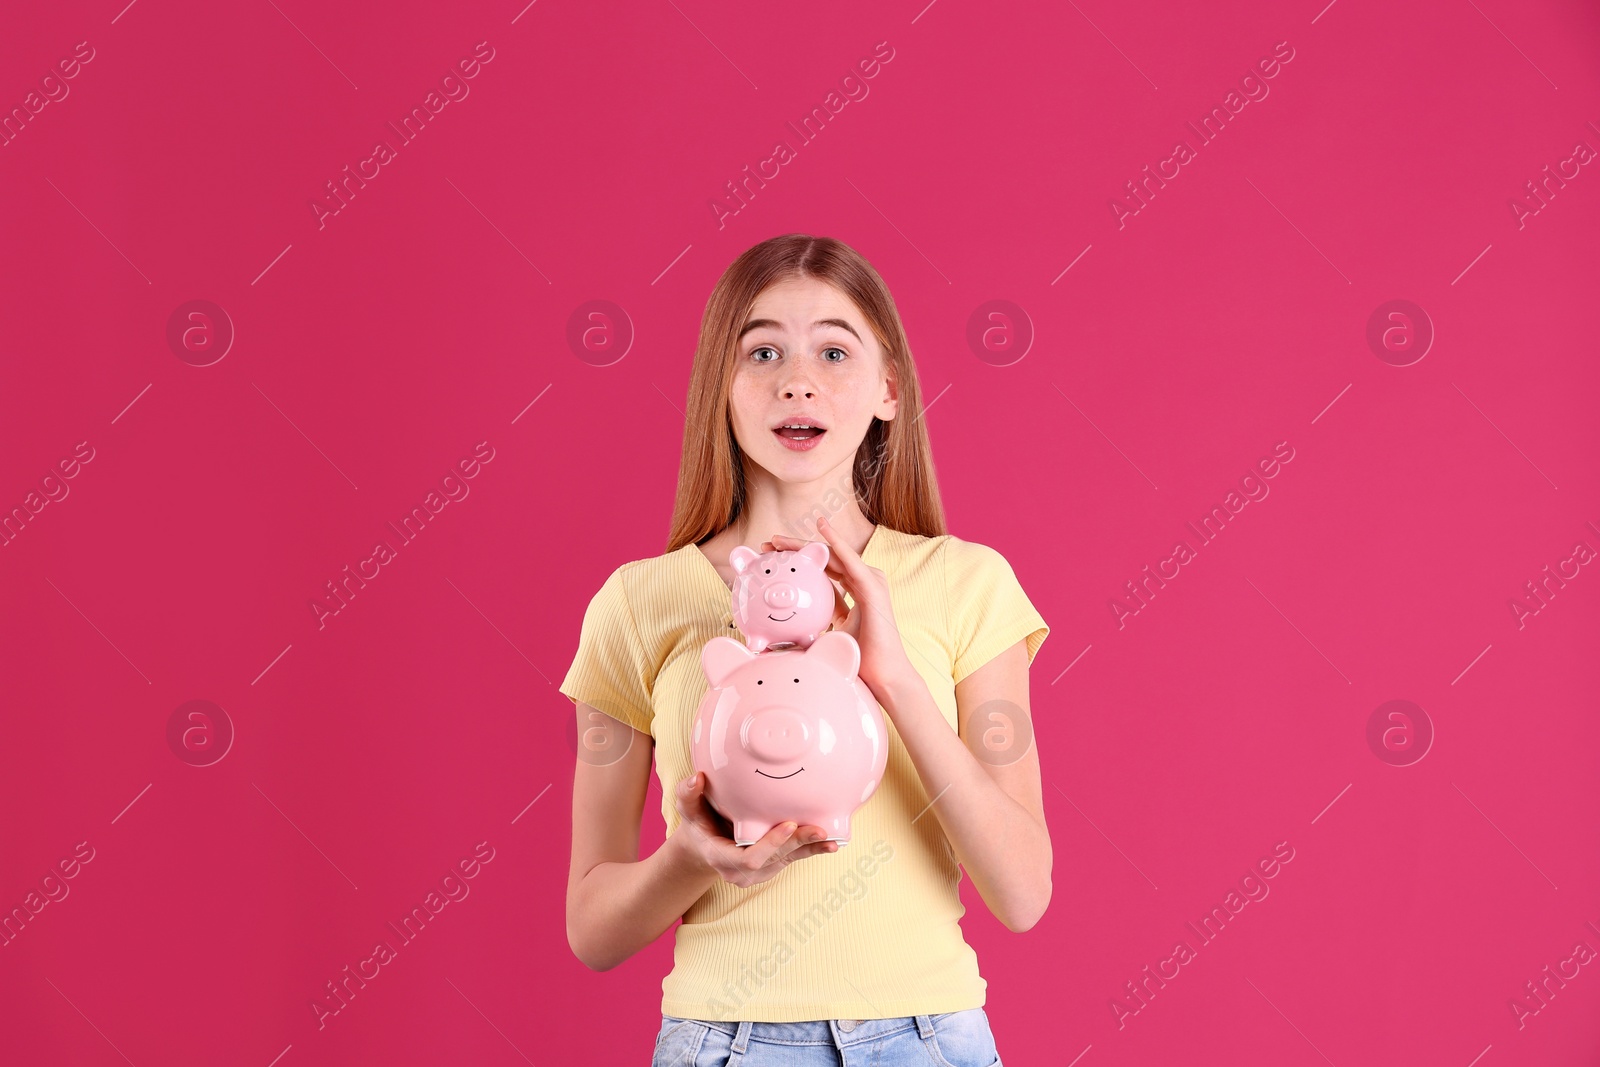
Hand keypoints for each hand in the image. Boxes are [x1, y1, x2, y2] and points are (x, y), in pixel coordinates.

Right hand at [671, 772, 837, 887]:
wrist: (704, 844)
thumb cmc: (697, 823)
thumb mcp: (688, 810)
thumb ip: (688, 795)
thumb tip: (696, 778)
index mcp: (722, 857)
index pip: (749, 858)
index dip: (770, 844)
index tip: (788, 824)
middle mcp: (742, 870)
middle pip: (774, 859)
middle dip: (797, 844)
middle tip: (818, 828)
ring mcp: (760, 871)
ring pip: (788, 859)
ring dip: (810, 848)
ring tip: (831, 837)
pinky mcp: (774, 865)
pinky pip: (795, 858)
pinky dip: (813, 850)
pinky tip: (833, 843)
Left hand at [762, 513, 915, 702]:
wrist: (884, 678)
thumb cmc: (859, 662)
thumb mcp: (828, 637)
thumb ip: (814, 627)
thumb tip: (779, 637)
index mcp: (852, 594)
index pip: (821, 572)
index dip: (797, 563)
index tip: (770, 559)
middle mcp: (862, 583)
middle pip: (825, 560)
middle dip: (794, 550)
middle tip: (767, 544)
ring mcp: (869, 582)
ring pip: (832, 555)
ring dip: (804, 544)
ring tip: (778, 539)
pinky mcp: (873, 586)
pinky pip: (850, 559)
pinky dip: (836, 541)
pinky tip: (821, 526)